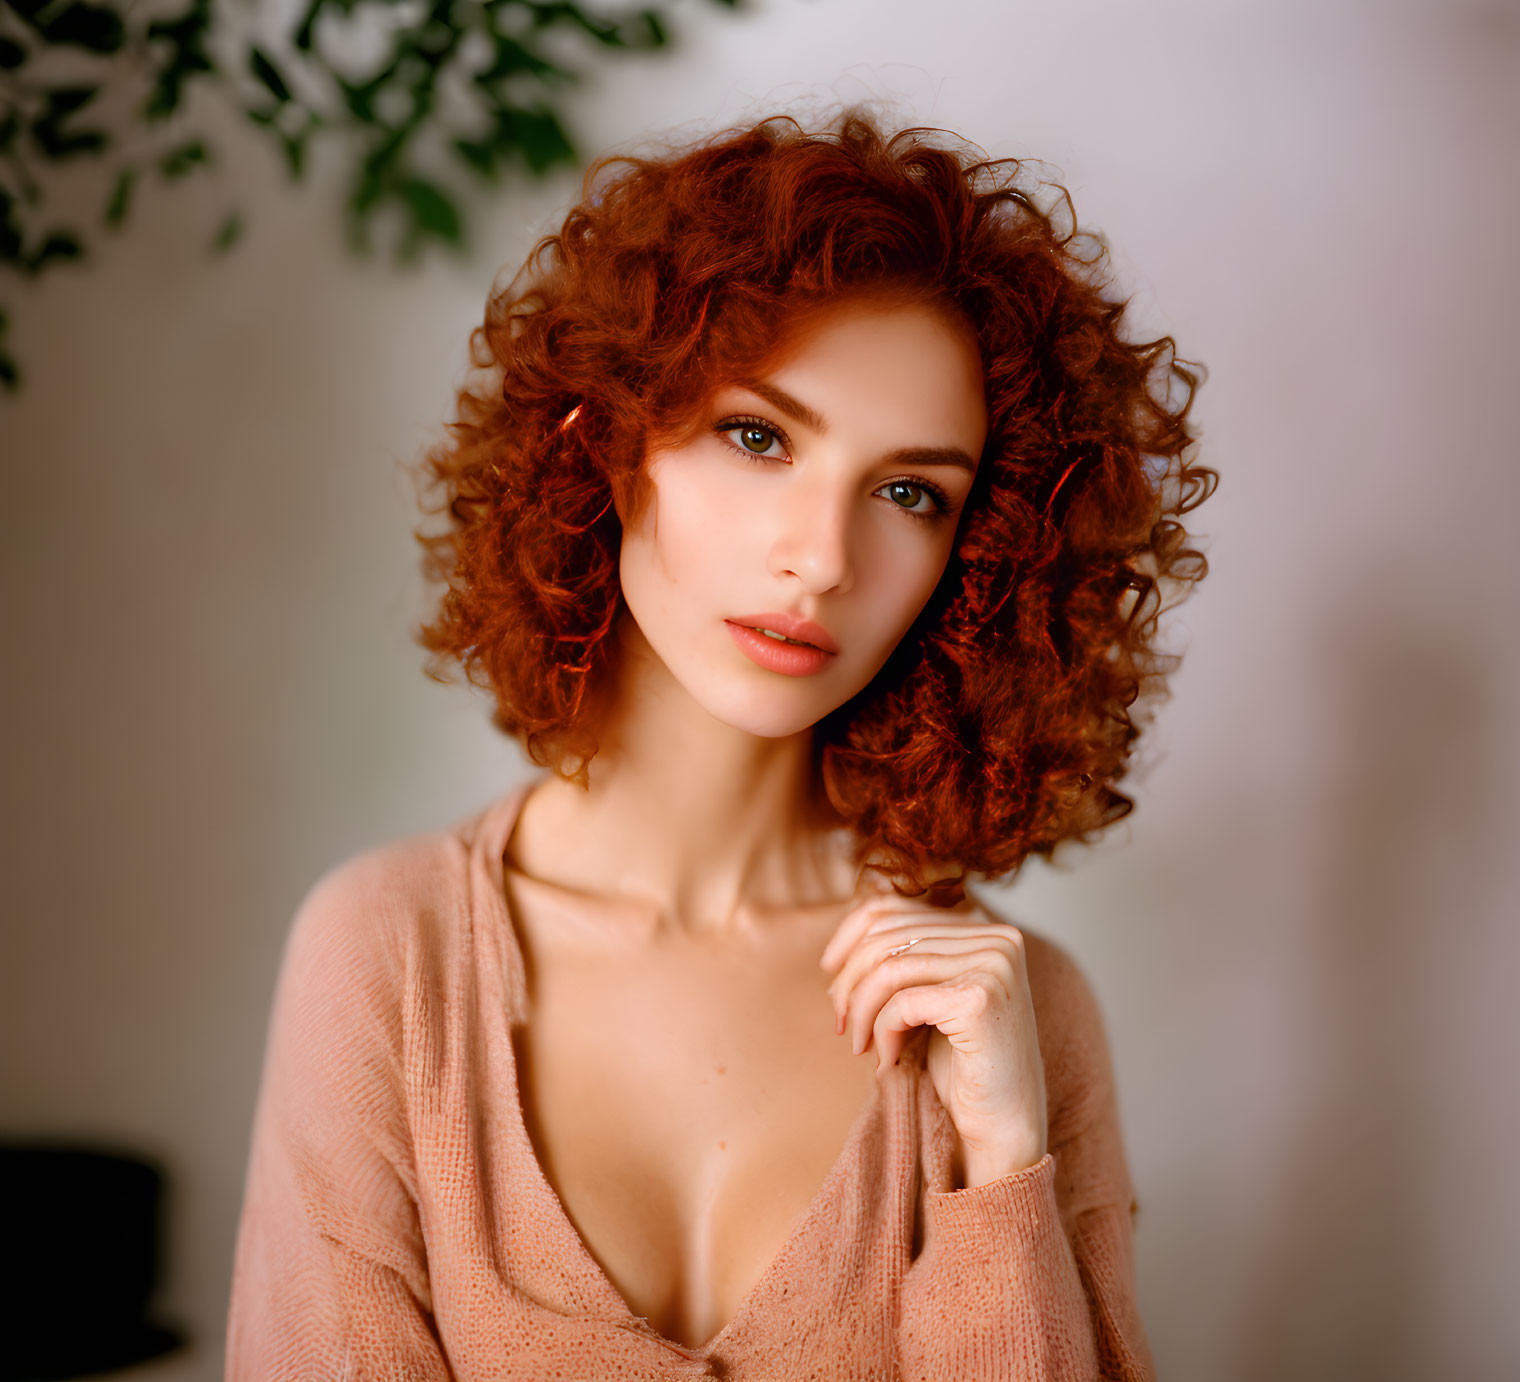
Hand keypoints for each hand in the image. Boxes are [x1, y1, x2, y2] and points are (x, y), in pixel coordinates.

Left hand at [820, 884, 1047, 1185]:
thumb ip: (905, 957)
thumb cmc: (961, 1068)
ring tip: (858, 1045)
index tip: (829, 974)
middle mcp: (997, 938)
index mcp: (985, 929)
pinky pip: (902, 1002)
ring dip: (860, 1011)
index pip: (892, 907)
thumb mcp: (929, 998)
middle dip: (849, 982)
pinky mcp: (980, 999)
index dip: (848, 937)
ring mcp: (994, 965)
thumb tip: (842, 935)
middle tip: (840, 1025)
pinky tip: (888, 1061)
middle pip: (886, 936)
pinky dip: (882, 1031)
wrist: (1002, 1129)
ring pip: (889, 968)